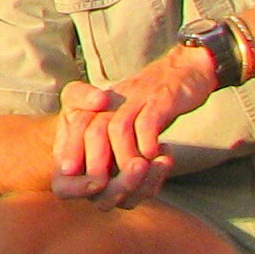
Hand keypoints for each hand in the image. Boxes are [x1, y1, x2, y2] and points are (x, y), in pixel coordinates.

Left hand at [49, 49, 216, 205]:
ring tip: (131, 175)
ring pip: (118, 129)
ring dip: (123, 157)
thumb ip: (111, 140)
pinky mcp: (161, 98)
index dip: (71, 151)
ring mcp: (137, 98)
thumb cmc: (150, 100)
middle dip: (95, 162)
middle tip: (102, 186)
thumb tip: (101, 176)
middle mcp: (114, 100)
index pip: (77, 127)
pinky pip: (149, 121)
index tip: (69, 176)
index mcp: (102, 104)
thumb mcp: (125, 115)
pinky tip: (152, 156)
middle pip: (93, 131)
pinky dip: (147, 141)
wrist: (185, 67)